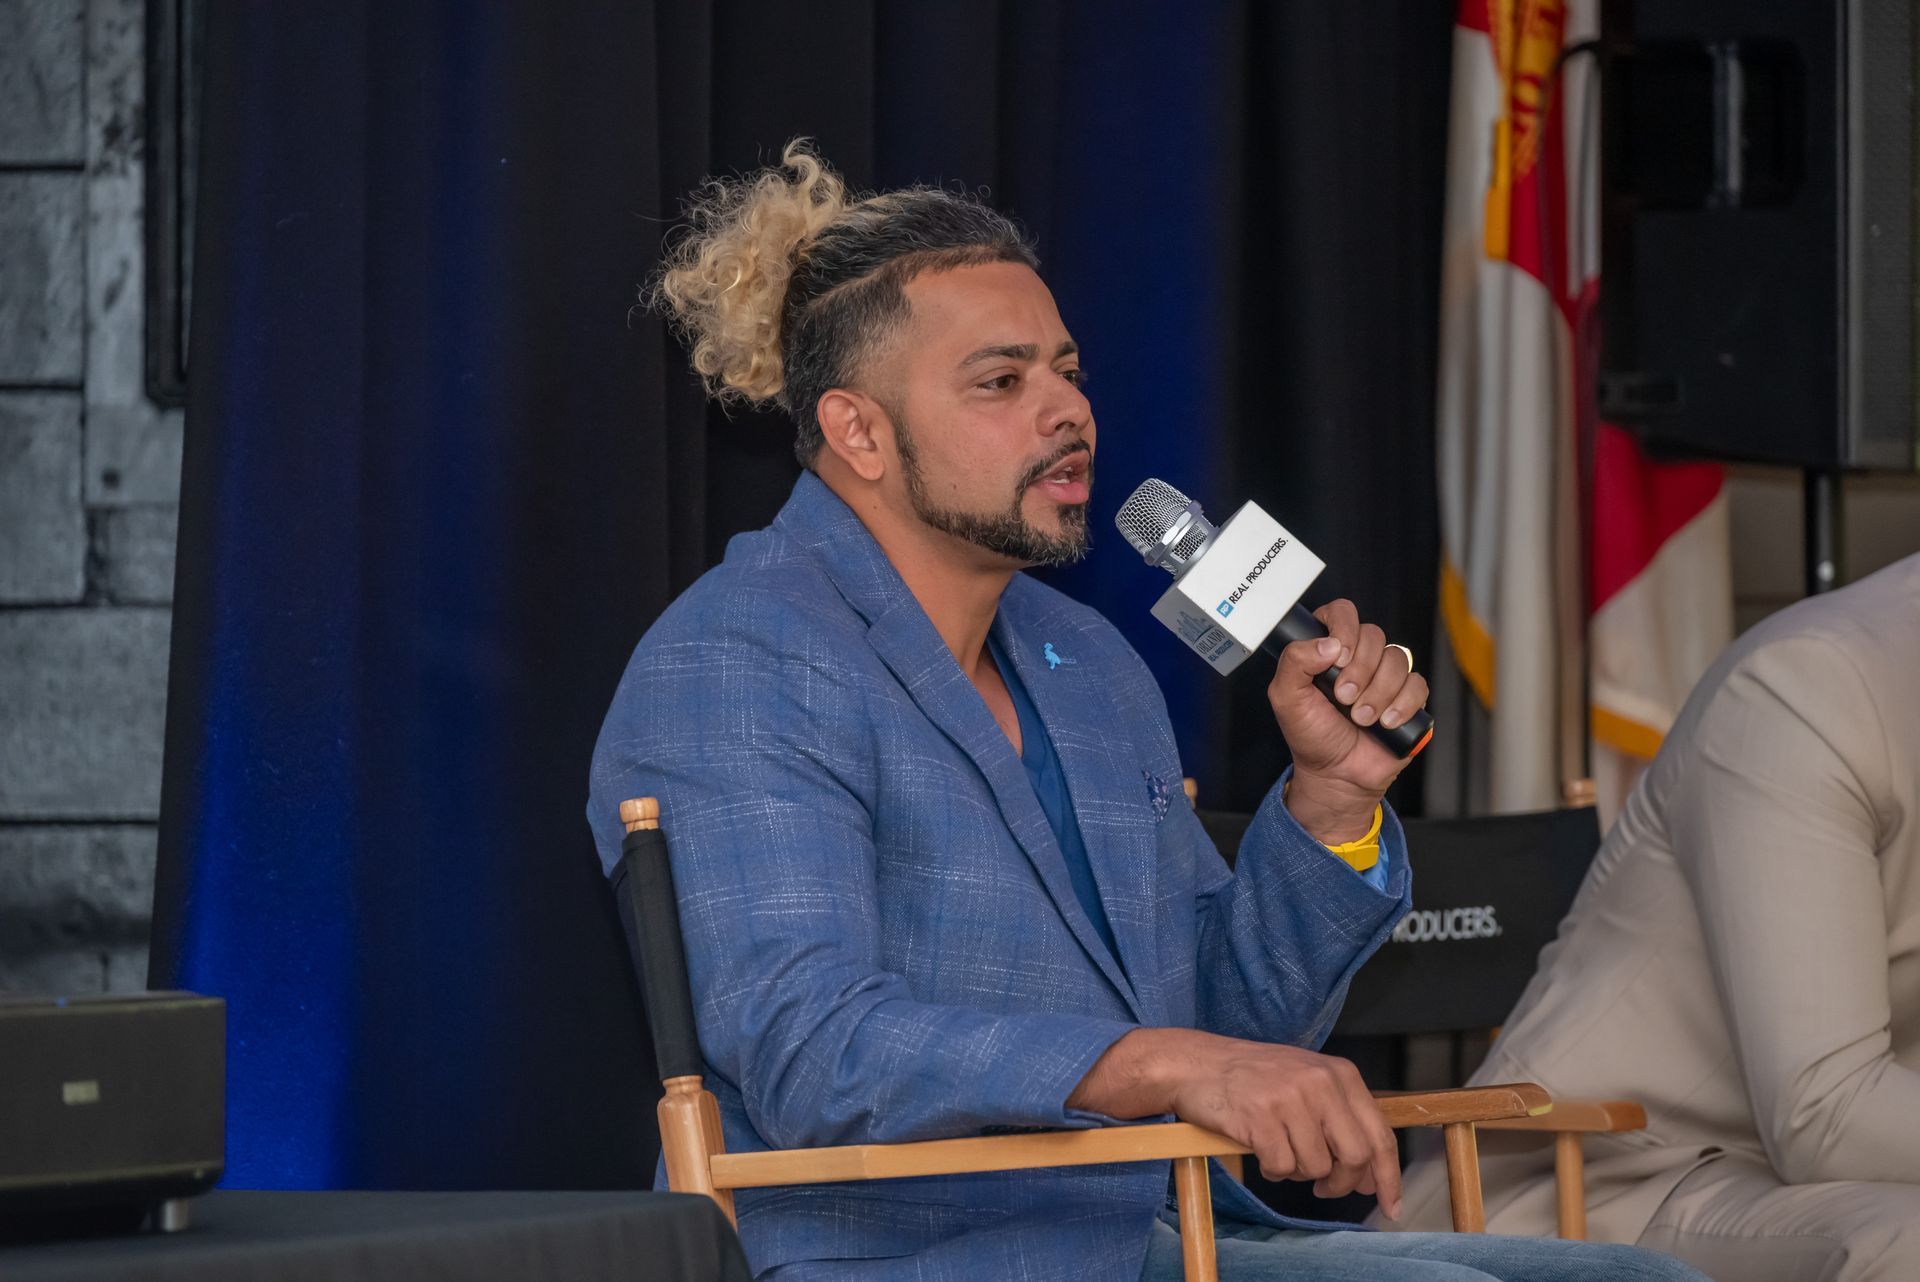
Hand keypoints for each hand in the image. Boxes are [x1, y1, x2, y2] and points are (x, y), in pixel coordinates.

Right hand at [1067, 1027, 1402, 1217]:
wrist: (1196, 1063)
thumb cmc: (1253, 1078)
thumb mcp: (1308, 1083)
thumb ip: (1342, 1121)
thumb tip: (1371, 1178)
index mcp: (1340, 1074)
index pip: (1379, 1134)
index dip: (1388, 1176)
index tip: (1389, 1205)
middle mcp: (1320, 1083)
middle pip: (1355, 1157)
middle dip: (1341, 1183)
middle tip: (1323, 1187)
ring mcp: (1290, 1098)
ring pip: (1316, 1167)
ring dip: (1298, 1173)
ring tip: (1279, 1151)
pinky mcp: (1261, 1117)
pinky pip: (1282, 1168)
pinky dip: (1272, 1170)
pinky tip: (1260, 1150)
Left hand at [1267, 599, 1427, 839]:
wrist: (1337, 775)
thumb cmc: (1311, 735)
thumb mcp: (1286, 698)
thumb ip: (1295, 662)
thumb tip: (1329, 643)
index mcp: (1328, 649)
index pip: (1341, 612)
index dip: (1344, 629)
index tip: (1337, 658)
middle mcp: (1359, 656)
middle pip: (1373, 634)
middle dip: (1359, 670)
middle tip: (1343, 699)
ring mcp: (1385, 675)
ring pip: (1397, 659)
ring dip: (1377, 692)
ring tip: (1361, 718)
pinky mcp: (1408, 697)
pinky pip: (1417, 684)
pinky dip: (1401, 705)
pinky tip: (1385, 723)